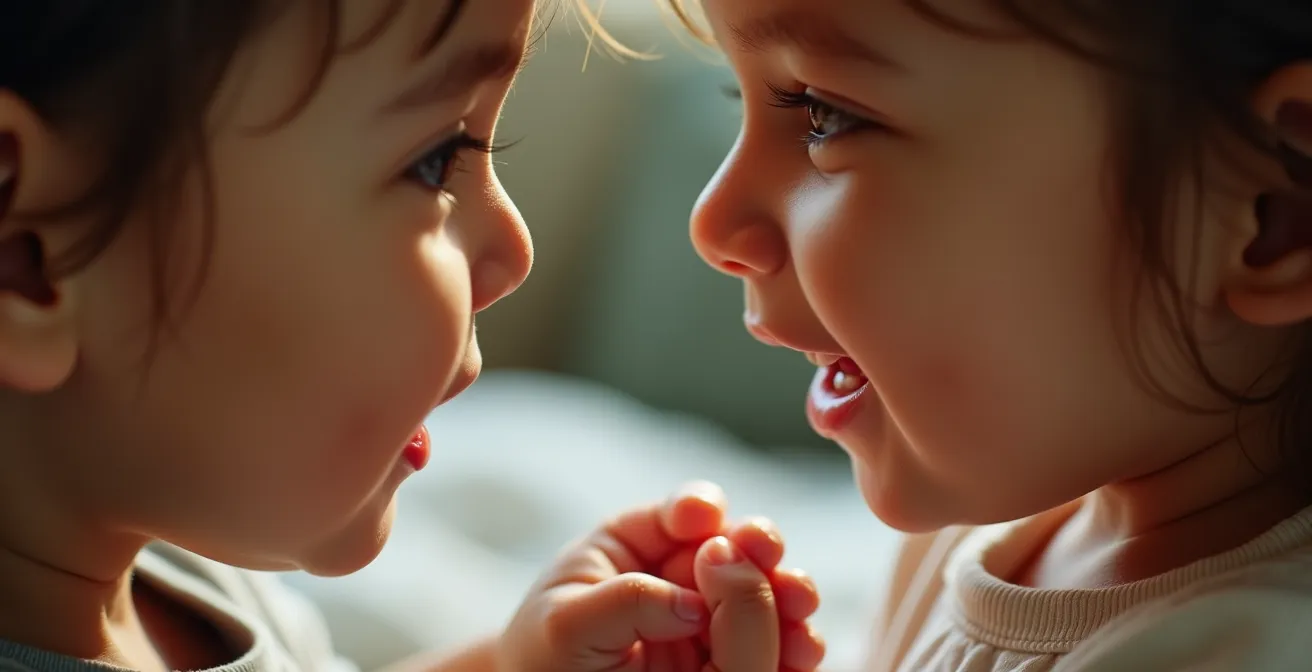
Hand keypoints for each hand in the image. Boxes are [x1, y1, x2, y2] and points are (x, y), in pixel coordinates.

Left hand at [495, 481, 823, 671]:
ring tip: (799, 605)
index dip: (698, 509)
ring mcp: (708, 624)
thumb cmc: (542, 660)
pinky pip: (772, 652)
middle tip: (767, 554)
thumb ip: (627, 601)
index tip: (704, 518)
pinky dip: (794, 647)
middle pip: (738, 549)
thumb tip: (695, 605)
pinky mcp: (725, 664)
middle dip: (758, 549)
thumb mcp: (563, 624)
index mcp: (635, 548)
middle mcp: (682, 579)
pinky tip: (801, 651)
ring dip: (787, 597)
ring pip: (765, 597)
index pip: (680, 514)